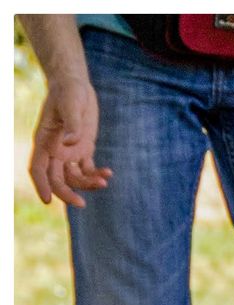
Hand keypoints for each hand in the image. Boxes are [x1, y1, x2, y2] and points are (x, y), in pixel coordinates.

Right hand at [28, 76, 110, 207]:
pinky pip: (88, 169)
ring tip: (105, 181)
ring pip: (74, 177)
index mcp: (44, 141)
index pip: (37, 168)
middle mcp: (54, 150)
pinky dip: (97, 174)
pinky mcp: (82, 149)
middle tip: (82, 204)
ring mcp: (68, 151)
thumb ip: (72, 124)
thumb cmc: (69, 92)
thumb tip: (71, 143)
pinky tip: (109, 173)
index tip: (47, 200)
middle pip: (57, 179)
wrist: (76, 84)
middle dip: (67, 193)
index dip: (41, 185)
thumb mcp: (71, 105)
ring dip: (88, 183)